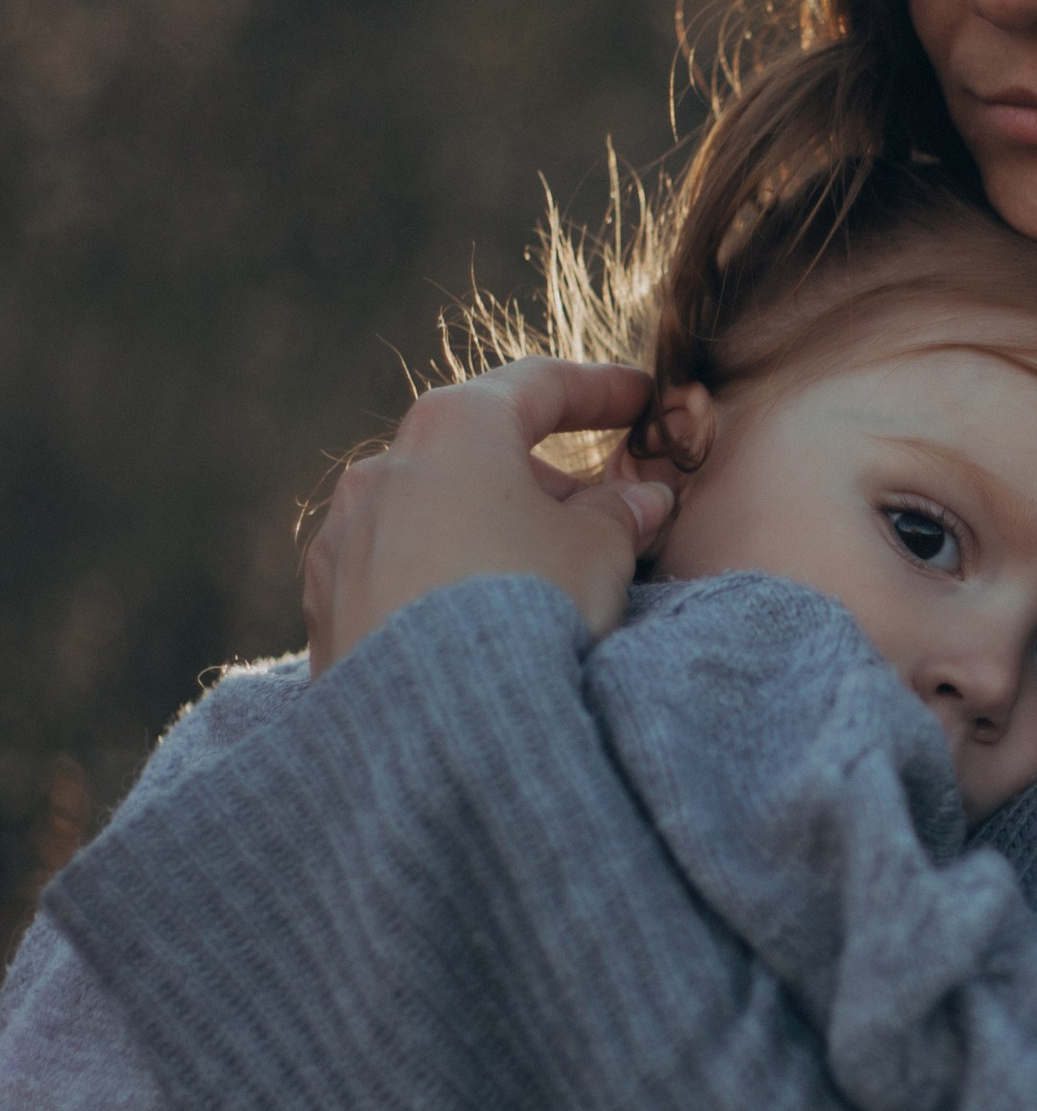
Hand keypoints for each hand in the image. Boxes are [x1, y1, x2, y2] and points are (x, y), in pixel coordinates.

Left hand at [303, 360, 672, 675]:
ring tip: (538, 583)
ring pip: (430, 513)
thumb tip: (637, 503)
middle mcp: (384, 467)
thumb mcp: (600, 551)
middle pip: (477, 451)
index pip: (538, 386)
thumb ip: (619, 515)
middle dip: (541, 480)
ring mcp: (345, 536)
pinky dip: (439, 579)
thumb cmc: (526, 609)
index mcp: (456, 427)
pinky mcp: (324, 603)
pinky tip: (475, 623)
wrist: (435, 723)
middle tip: (598, 520)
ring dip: (486, 531)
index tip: (638, 400)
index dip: (599, 391)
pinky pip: (395, 571)